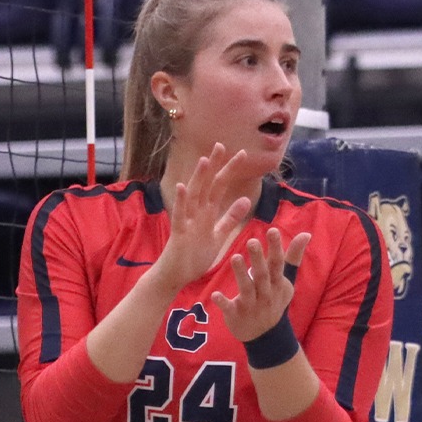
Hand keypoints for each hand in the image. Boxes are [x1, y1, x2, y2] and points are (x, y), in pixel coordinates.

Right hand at [155, 142, 254, 290]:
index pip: (220, 186)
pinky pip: (179, 215)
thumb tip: (246, 200)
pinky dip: (181, 202)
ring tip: (205, 160)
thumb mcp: (218, 236)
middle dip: (215, 166)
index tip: (242, 154)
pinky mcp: (179, 233)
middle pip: (207, 185)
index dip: (230, 170)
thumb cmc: (195, 257)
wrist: (176, 276)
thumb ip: (230, 218)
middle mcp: (196, 213)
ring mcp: (187, 221)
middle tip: (222, 145)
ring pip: (193, 196)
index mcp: (207, 213)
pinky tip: (182, 187)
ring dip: (198, 178)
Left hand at [213, 226, 310, 342]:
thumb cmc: (274, 300)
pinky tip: (215, 294)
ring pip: (246, 289)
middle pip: (263, 276)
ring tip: (235, 257)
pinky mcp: (236, 315)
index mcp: (277, 284)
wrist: (266, 336)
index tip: (272, 230)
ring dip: (241, 274)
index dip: (275, 248)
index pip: (278, 264)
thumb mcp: (285, 282)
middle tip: (252, 241)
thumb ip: (293, 257)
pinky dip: (223, 302)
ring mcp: (251, 306)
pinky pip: (229, 308)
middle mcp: (266, 295)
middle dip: (258, 259)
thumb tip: (306, 234)